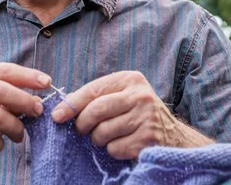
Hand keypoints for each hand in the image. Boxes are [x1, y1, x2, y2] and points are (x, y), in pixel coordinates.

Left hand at [51, 71, 210, 159]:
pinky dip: (113, 150)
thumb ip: (97, 97)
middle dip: (82, 124)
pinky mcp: (148, 138)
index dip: (72, 104)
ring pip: (103, 132)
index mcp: (131, 79)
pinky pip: (114, 148)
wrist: (173, 135)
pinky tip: (124, 144)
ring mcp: (146, 117)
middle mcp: (140, 95)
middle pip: (96, 110)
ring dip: (98, 139)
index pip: (94, 89)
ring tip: (108, 136)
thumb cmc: (139, 114)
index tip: (57, 116)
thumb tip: (62, 108)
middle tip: (81, 131)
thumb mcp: (122, 96)